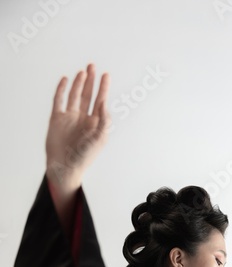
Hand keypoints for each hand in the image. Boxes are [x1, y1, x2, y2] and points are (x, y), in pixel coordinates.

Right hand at [46, 63, 110, 189]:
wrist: (65, 166)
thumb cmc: (84, 156)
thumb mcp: (99, 138)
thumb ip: (104, 120)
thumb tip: (104, 102)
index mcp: (95, 122)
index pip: (101, 101)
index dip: (104, 88)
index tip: (106, 75)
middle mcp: (83, 118)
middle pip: (88, 95)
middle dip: (91, 81)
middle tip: (93, 66)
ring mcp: (70, 117)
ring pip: (75, 95)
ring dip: (79, 83)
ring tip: (83, 71)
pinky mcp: (57, 118)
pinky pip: (59, 100)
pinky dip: (62, 90)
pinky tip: (65, 80)